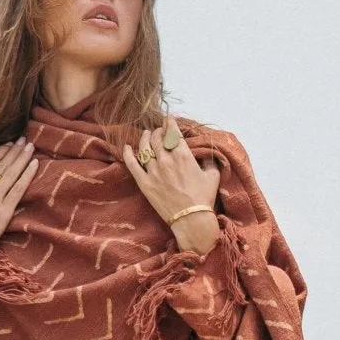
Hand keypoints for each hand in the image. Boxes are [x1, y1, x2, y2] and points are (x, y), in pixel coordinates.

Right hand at [0, 138, 37, 261]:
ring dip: (22, 158)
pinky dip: (27, 175)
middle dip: (14, 151)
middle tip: (24, 140)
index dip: (0, 151)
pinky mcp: (5, 211)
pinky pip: (19, 189)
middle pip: (2, 165)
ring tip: (30, 147)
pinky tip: (34, 164)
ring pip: (11, 173)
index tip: (9, 144)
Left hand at [122, 116, 220, 252]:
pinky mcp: (144, 183)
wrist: (191, 219)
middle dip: (158, 131)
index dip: (170, 123)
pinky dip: (128, 154)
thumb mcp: (213, 175)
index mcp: (183, 155)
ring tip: (146, 134)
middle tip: (159, 131)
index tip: (169, 120)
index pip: (173, 132)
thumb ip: (209, 160)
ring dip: (145, 138)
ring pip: (144, 147)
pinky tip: (127, 147)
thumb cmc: (204, 198)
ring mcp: (153, 171)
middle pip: (157, 138)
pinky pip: (132, 165)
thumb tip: (206, 152)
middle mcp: (166, 160)